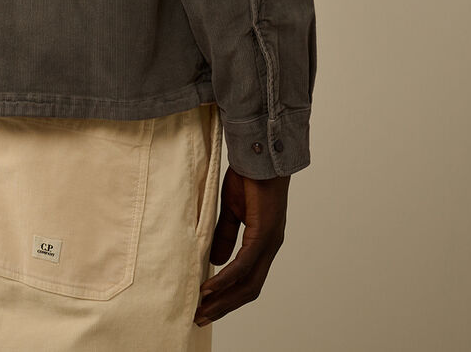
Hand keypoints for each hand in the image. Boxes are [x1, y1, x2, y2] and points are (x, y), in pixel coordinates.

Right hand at [193, 165, 289, 326]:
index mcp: (263, 242)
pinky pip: (244, 264)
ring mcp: (269, 241)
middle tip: (200, 317)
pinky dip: (226, 278)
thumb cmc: (249, 176)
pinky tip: (210, 288)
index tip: (206, 306)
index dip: (228, 296)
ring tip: (202, 309)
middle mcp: (270, 246)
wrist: (259, 153)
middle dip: (224, 306)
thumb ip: (225, 235)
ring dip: (224, 299)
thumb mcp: (231, 209)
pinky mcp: (264, 232)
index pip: (247, 280)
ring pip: (248, 282)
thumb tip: (215, 261)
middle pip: (249, 289)